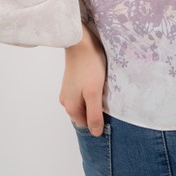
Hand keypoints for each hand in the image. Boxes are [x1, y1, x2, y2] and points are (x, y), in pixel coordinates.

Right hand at [59, 22, 106, 136]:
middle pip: (84, 115)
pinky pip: (83, 94)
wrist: (81, 42)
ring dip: (94, 100)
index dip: (98, 121)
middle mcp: (66, 101)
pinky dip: (91, 92)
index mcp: (70, 107)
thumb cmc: (89, 66)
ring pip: (84, 104)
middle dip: (96, 111)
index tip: (109, 111)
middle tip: (107, 99)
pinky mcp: (72, 81)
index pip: (86, 125)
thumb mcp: (94, 93)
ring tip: (104, 90)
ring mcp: (68, 90)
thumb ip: (94, 114)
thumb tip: (95, 133)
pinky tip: (98, 83)